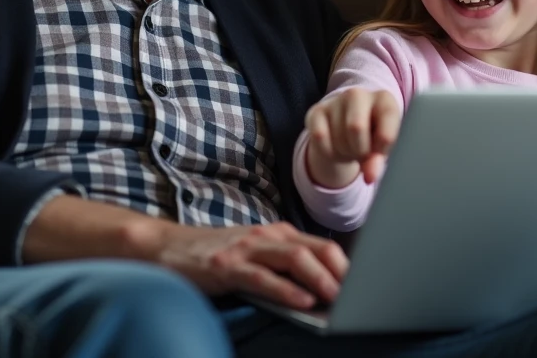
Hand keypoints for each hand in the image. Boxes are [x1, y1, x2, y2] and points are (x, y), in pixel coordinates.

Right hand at [156, 221, 347, 309]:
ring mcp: (247, 249)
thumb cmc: (217, 255)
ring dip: (321, 279)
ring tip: (339, 298)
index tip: (367, 284)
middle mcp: (267, 236)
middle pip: (316, 248)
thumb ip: (284, 264)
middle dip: (341, 272)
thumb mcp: (256, 254)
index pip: (322, 245)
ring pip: (295, 258)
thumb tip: (321, 290)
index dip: (347, 265)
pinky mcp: (227, 266)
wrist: (169, 247)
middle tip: (360, 294)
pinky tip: (303, 302)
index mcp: (278, 233)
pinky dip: (286, 290)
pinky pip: (263, 277)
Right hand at [305, 88, 400, 186]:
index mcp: (384, 100)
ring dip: (345, 153)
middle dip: (360, 151)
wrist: (349, 131)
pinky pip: (320, 137)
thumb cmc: (372, 137)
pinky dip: (328, 151)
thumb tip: (370, 175)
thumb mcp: (381, 147)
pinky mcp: (316, 111)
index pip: (385, 132)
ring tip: (350, 148)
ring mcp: (335, 100)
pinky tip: (335, 147)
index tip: (379, 156)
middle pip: (356, 128)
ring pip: (338, 136)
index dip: (380, 152)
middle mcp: (359, 94)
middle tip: (363, 154)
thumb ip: (378, 159)